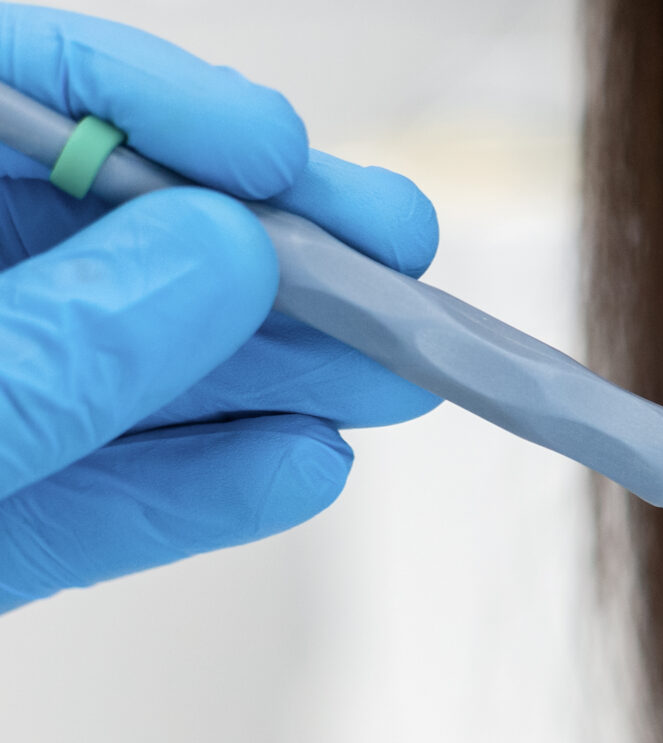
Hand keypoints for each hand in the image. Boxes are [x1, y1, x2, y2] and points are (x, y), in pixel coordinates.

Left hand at [0, 4, 439, 610]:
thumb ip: (55, 345)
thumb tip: (220, 254)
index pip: (11, 91)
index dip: (157, 105)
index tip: (277, 157)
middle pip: (91, 237)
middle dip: (256, 255)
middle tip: (390, 262)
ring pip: (110, 373)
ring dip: (265, 378)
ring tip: (392, 380)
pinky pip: (86, 498)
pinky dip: (197, 489)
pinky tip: (300, 468)